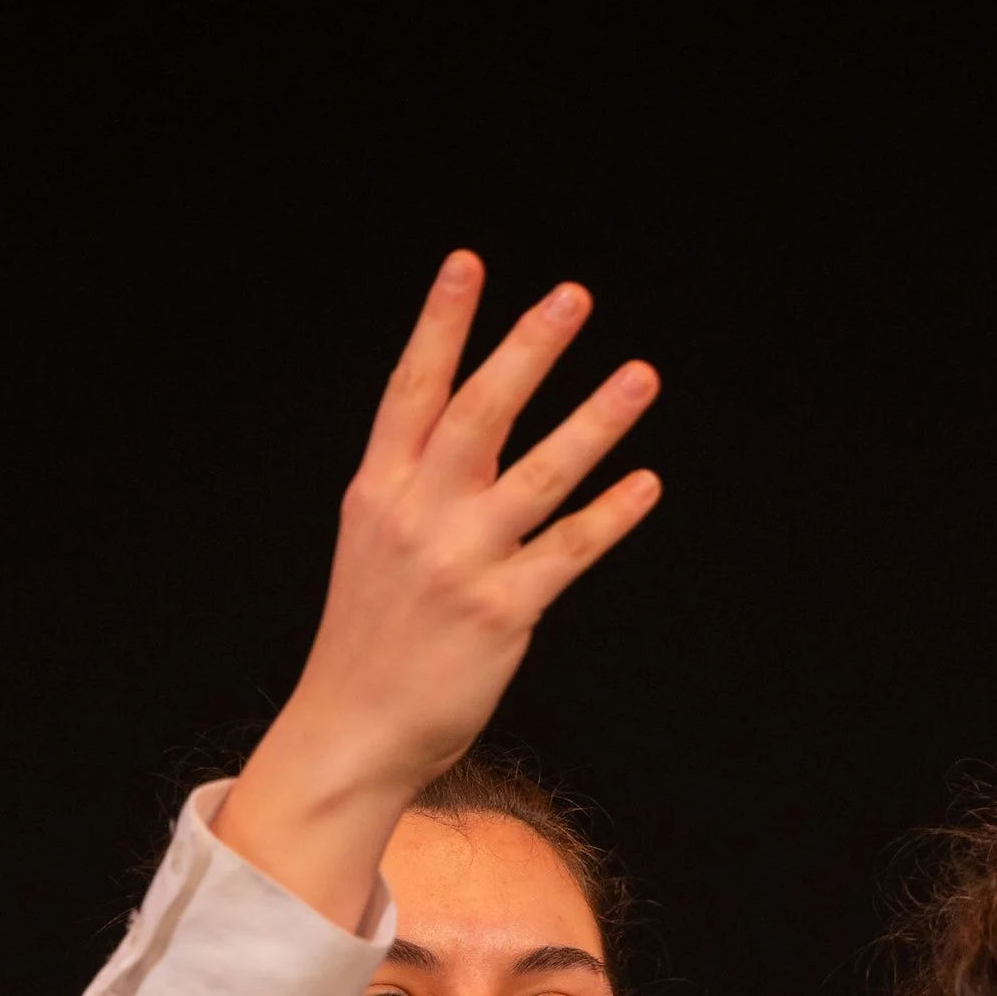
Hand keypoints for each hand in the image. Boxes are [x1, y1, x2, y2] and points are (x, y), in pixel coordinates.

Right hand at [215, 253, 659, 928]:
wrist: (352, 732)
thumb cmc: (369, 643)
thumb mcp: (371, 548)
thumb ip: (411, 490)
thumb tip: (458, 445)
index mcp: (378, 492)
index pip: (411, 389)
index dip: (440, 324)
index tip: (467, 263)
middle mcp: (417, 515)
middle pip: (480, 412)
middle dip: (527, 348)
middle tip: (573, 296)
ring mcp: (461, 562)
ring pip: (539, 474)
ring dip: (596, 420)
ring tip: (640, 376)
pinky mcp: (501, 612)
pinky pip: (569, 551)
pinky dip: (611, 515)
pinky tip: (644, 483)